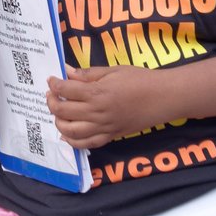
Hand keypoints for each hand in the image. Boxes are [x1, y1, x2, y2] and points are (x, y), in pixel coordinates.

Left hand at [46, 66, 169, 148]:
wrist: (164, 98)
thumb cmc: (140, 80)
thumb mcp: (113, 70)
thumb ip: (88, 74)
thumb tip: (66, 71)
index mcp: (98, 93)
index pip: (66, 90)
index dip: (54, 84)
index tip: (52, 79)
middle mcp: (98, 113)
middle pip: (63, 111)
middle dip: (51, 102)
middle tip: (51, 94)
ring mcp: (104, 127)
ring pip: (71, 131)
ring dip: (58, 122)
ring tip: (57, 112)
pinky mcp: (111, 137)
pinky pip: (87, 144)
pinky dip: (73, 141)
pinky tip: (66, 133)